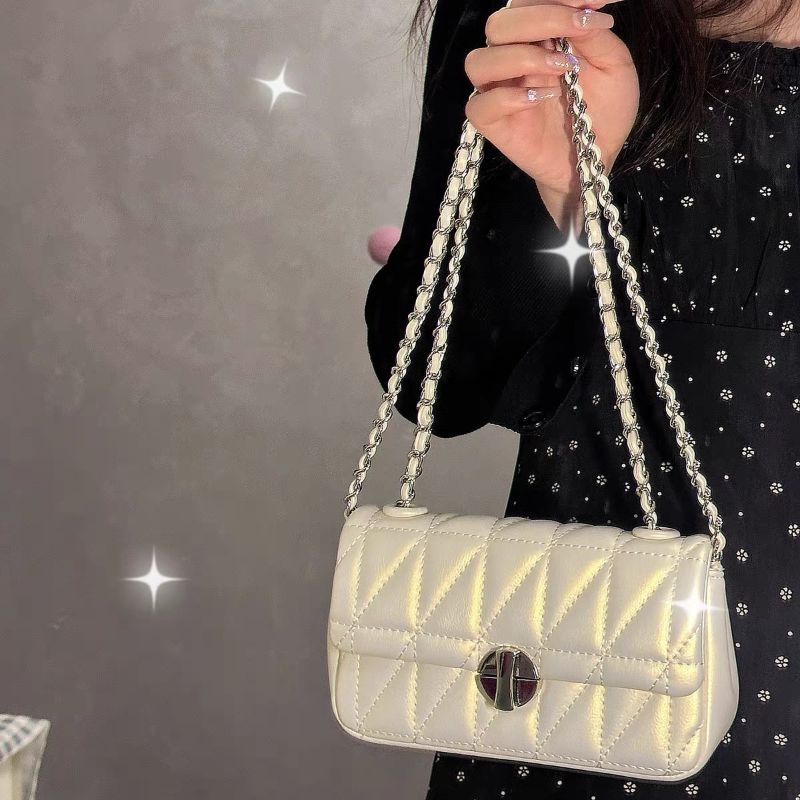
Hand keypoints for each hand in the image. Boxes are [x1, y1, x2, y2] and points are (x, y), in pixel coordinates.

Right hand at [463, 0, 638, 229]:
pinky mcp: (495, 126)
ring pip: (478, 61)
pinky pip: (479, 106)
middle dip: (540, 18)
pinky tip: (541, 98)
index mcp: (537, 39)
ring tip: (561, 68)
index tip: (594, 4)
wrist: (597, 157)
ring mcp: (500, 93)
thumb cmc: (603, 111)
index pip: (527, 3)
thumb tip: (584, 4)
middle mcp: (512, 61)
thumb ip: (594, 33)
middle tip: (578, 29)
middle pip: (499, 24)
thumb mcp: (613, 65)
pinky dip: (508, 98)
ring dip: (521, 56)